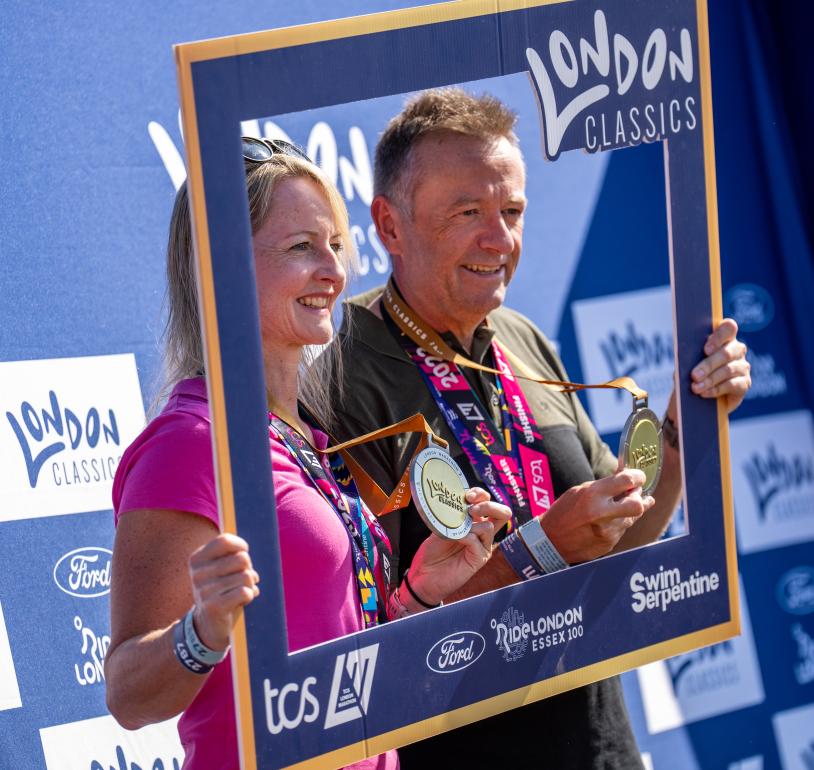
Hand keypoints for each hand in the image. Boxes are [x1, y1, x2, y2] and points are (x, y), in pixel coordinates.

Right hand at [188, 533, 259, 650]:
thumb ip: (232, 554)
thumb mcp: (220, 568)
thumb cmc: (220, 589)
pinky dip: (250, 595)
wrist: (208, 625)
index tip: (244, 552)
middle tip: (242, 579)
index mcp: (197, 559)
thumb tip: (245, 551)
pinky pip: (245, 592)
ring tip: (241, 591)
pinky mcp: (214, 606)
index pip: (224, 541)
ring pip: (246, 576)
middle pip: (241, 558)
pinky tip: (242, 601)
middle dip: (248, 569)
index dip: (240, 545)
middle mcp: (198, 573)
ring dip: (250, 584)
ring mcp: (204, 590)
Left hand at [408, 487, 510, 605]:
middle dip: (489, 505)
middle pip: (503, 512)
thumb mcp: (440, 526)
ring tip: (456, 530)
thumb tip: (459, 504)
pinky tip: (455, 539)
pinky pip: (478, 543)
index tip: (467, 496)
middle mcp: (482, 532)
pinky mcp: (479, 559)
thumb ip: (452, 515)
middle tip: (471, 509)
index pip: (486, 500)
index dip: (480, 494)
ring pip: (490, 526)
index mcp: (474, 520)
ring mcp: (483, 546)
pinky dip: (466, 537)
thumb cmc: (433, 551)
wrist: (424, 575)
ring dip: (472, 524)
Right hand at [539, 468, 654, 562]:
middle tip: (635, 493)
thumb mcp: (579, 491)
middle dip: (640, 497)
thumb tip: (625, 475)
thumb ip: (604, 485)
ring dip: (628, 510)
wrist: (550, 541)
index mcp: (593, 494)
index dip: (637, 476)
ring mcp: (607, 531)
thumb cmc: (563, 512)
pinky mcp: (609, 544)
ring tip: (617, 507)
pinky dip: (618, 523)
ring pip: (632, 518)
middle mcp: (602, 513)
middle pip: (638, 504)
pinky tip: (606, 522)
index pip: (627, 480)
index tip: (638, 476)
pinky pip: (622, 530)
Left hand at [689, 318, 750, 413]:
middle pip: (727, 353)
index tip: (706, 349)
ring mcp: (743, 366)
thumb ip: (688, 358)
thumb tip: (685, 360)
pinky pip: (732, 385)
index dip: (719, 336)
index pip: (729, 328)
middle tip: (694, 375)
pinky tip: (704, 393)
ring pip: (728, 370)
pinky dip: (716, 390)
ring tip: (695, 388)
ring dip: (710, 379)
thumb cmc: (692, 373)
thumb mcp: (688, 363)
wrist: (696, 397)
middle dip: (709, 365)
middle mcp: (737, 349)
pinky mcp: (745, 383)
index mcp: (724, 338)